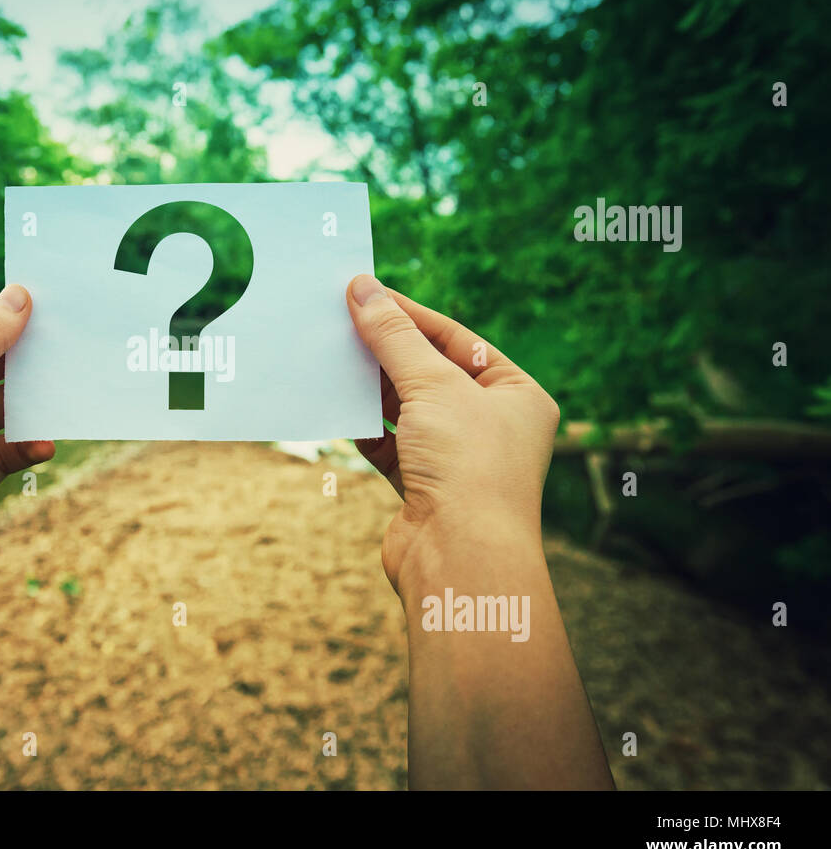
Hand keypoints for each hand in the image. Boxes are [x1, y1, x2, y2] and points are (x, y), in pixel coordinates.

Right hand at [346, 274, 560, 595]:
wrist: (459, 559)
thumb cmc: (468, 467)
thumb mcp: (431, 385)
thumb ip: (393, 336)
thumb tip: (363, 289)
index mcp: (518, 396)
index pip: (458, 340)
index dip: (410, 315)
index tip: (365, 293)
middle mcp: (493, 427)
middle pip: (430, 373)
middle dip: (386, 352)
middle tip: (340, 321)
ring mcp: (458, 460)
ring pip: (406, 410)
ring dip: (371, 388)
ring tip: (331, 359)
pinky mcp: (424, 489)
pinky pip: (390, 446)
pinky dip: (364, 428)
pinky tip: (337, 408)